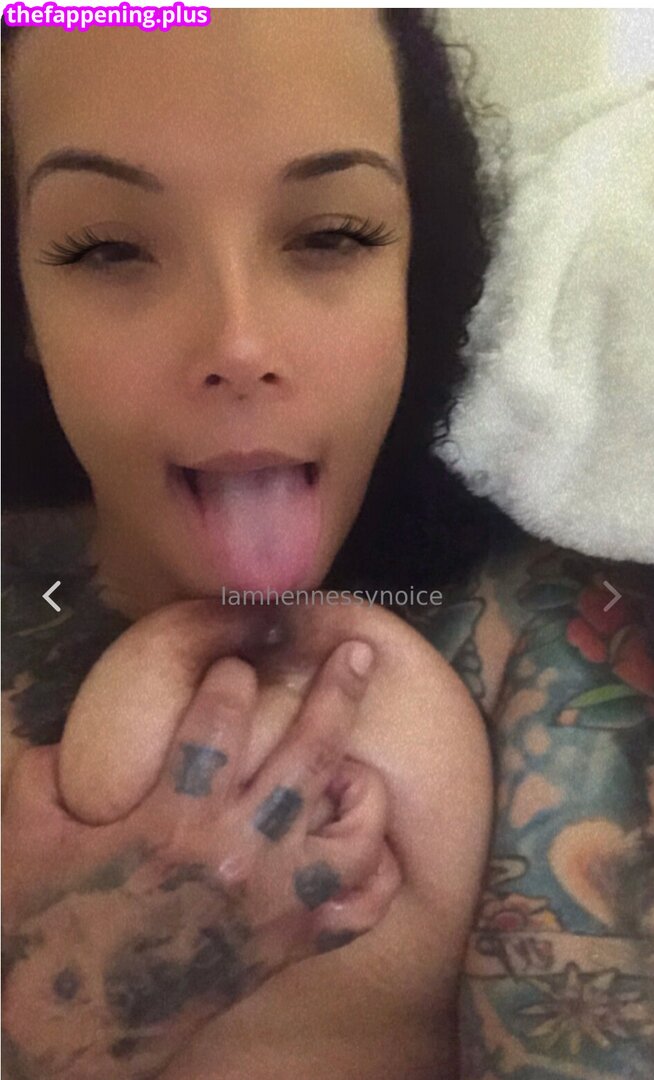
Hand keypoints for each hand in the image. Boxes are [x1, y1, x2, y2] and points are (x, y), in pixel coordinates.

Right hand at [2, 642, 399, 1079]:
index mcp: (173, 820)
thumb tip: (66, 738)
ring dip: (362, 787)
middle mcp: (238, 854)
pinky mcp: (289, 946)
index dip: (231, 678)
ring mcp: (274, 904)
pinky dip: (375, 875)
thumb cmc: (49, 930)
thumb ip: (45, 775)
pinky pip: (359, 910)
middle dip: (336, 692)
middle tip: (357, 651)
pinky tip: (368, 846)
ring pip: (354, 831)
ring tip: (354, 764)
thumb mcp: (27, 838)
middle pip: (307, 754)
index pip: (221, 722)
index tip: (234, 664)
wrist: (75, 1033)